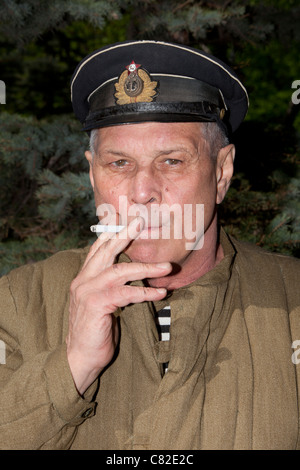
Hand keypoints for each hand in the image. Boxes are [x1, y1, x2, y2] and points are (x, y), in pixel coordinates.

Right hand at [66, 217, 171, 394]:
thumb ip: (109, 287)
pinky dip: (146, 292)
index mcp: (83, 279)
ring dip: (146, 267)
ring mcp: (87, 292)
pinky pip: (126, 293)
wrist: (80, 358)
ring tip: (167, 267)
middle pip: (105, 251)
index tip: (124, 220)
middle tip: (140, 222)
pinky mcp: (96, 305)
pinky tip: (161, 293)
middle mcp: (83, 281)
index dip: (110, 234)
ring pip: (119, 270)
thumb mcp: (100, 303)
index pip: (96, 250)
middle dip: (124, 235)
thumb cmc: (95, 331)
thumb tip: (131, 275)